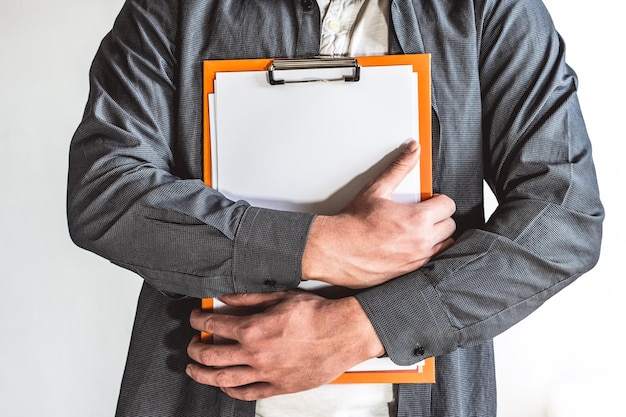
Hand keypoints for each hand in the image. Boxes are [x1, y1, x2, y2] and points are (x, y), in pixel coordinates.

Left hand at [186, 291, 383, 399]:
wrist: (343, 333)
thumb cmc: (316, 314)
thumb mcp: (280, 297)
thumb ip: (248, 298)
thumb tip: (225, 298)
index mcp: (253, 328)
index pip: (213, 323)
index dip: (199, 319)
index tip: (196, 318)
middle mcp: (255, 353)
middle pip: (211, 354)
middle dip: (194, 348)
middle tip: (191, 345)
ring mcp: (266, 373)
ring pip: (223, 378)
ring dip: (203, 374)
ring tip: (194, 369)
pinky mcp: (279, 386)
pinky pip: (247, 393)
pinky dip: (230, 390)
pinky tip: (224, 386)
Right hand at [302, 140, 455, 287]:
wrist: (335, 250)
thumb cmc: (353, 222)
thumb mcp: (377, 189)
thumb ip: (399, 168)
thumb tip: (413, 149)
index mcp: (417, 219)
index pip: (448, 205)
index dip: (438, 200)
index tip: (428, 201)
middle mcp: (421, 241)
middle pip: (450, 225)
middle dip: (439, 217)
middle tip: (422, 214)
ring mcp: (416, 259)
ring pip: (444, 244)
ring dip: (435, 236)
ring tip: (416, 230)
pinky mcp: (409, 272)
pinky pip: (431, 260)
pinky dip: (425, 252)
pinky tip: (409, 245)